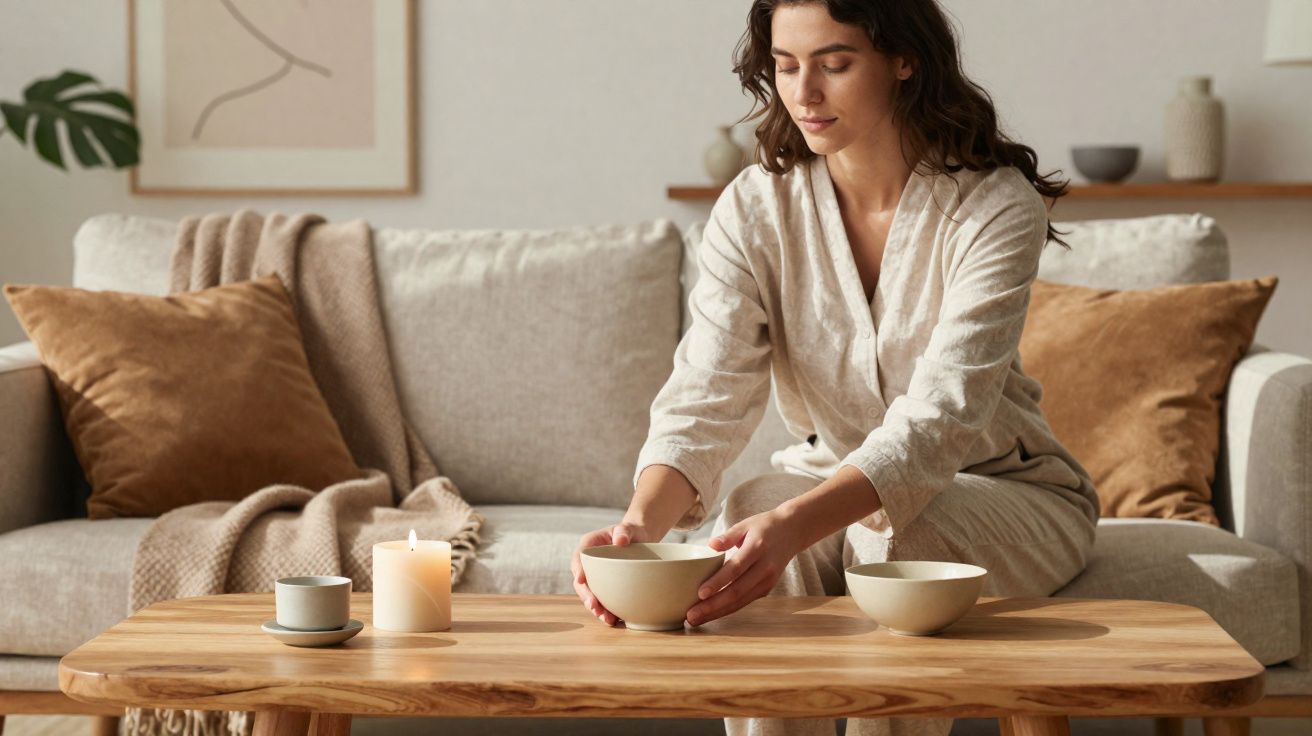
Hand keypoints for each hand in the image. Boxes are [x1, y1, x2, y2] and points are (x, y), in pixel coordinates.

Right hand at [572, 520, 647, 625]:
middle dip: (586, 595)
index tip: (580, 580)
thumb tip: (620, 541)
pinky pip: (600, 600)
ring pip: (589, 594)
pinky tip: (613, 620)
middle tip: (593, 606)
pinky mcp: (603, 587)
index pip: (579, 556)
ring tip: (605, 618)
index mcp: (589, 545)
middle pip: (581, 581)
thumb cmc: (631, 532)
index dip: (578, 569)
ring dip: (595, 608)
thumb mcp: (628, 529)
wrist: (639, 541)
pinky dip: (605, 611)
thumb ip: (623, 532)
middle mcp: (588, 563)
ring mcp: (595, 576)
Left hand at [685, 509, 804, 626]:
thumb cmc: (764, 527)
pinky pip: (745, 601)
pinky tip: (711, 614)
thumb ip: (728, 535)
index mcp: (757, 548)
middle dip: (713, 606)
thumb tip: (710, 545)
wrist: (792, 532)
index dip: (718, 582)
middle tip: (691, 615)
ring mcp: (768, 581)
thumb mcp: (746, 524)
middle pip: (737, 591)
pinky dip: (728, 609)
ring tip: (696, 619)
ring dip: (718, 612)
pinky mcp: (767, 588)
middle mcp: (765, 568)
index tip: (700, 593)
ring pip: (741, 601)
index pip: (736, 568)